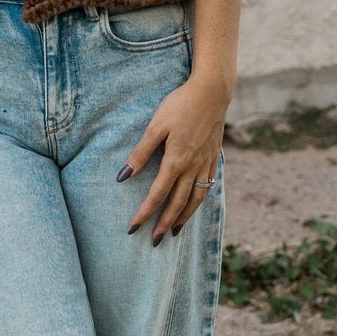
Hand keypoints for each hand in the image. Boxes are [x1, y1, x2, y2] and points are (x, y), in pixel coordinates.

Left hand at [119, 77, 226, 244]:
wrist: (212, 93)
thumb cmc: (180, 105)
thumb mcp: (155, 126)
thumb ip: (140, 153)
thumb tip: (123, 177)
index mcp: (176, 160)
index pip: (157, 195)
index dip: (145, 213)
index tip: (133, 228)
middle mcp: (193, 167)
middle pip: (178, 204)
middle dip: (164, 224)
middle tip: (154, 242)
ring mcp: (205, 164)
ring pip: (195, 200)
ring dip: (183, 218)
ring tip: (174, 231)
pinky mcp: (213, 158)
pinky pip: (207, 188)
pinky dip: (199, 202)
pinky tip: (193, 205)